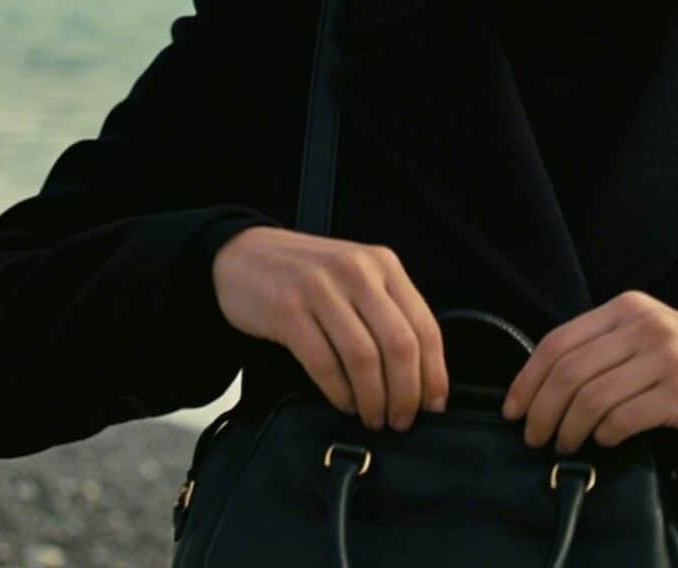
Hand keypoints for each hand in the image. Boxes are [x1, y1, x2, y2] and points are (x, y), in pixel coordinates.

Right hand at [212, 226, 448, 431]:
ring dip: (374, 399)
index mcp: (383, 264)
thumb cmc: (307, 275)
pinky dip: (339, 392)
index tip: (434, 405)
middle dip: (406, 393)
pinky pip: (323, 363)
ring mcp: (321, 289)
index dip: (434, 373)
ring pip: (364, 358)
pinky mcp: (288, 309)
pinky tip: (344, 404)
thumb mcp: (356, 277)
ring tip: (374, 419)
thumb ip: (387, 312)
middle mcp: (357, 272)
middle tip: (402, 421)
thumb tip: (420, 376)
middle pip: (399, 344)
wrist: (243, 255)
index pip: (424, 325)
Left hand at [500, 290, 677, 455]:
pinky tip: (603, 441)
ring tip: (564, 445)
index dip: (528, 378)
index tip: (513, 408)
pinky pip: (624, 418)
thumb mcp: (645, 336)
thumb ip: (602, 346)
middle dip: (542, 409)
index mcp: (628, 307)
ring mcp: (666, 359)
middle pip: (570, 370)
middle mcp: (645, 326)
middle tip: (533, 436)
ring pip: (592, 397)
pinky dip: (605, 434)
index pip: (559, 340)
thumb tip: (540, 383)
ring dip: (569, 428)